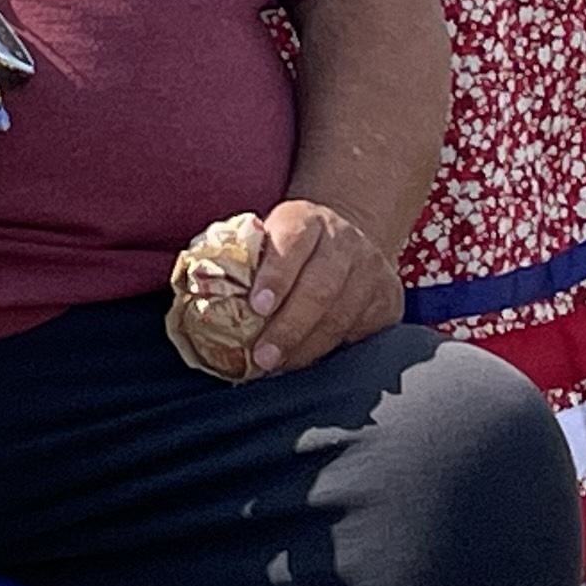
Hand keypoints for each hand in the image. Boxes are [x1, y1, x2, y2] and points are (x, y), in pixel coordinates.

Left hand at [243, 197, 404, 374]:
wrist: (344, 238)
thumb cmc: (290, 249)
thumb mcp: (269, 239)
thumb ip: (244, 263)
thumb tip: (198, 298)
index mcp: (306, 219)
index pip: (291, 243)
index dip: (274, 276)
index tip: (255, 307)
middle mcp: (344, 241)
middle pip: (320, 287)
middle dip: (289, 327)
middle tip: (262, 357)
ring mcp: (371, 270)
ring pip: (340, 316)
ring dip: (306, 348)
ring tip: (278, 367)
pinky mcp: (388, 299)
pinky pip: (360, 333)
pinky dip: (330, 352)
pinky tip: (307, 362)